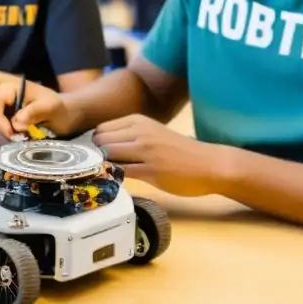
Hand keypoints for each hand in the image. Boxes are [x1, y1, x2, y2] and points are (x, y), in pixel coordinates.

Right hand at [0, 80, 77, 150]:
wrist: (60, 117)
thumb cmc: (55, 108)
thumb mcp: (51, 106)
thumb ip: (35, 111)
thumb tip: (17, 122)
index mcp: (8, 89)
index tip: (12, 135)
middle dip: (0, 133)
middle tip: (18, 142)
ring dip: (0, 140)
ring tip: (17, 144)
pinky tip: (12, 147)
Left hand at [93, 114, 220, 195]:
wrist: (208, 164)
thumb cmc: (180, 151)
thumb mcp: (153, 134)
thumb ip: (130, 138)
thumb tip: (103, 149)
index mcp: (138, 121)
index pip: (102, 128)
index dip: (94, 144)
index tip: (94, 156)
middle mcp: (140, 131)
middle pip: (101, 141)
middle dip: (95, 155)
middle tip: (97, 168)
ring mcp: (146, 150)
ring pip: (108, 155)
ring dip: (104, 166)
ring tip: (106, 175)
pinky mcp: (151, 170)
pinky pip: (122, 172)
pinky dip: (115, 177)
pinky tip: (116, 182)